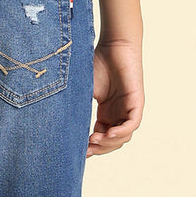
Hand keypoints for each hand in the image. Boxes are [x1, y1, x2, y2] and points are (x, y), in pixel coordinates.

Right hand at [87, 40, 143, 156]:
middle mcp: (118, 113)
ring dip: (109, 143)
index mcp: (106, 113)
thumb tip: (59, 126)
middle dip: (100, 148)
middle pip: (112, 142)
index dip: (91, 147)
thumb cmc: (97, 62)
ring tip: (95, 141)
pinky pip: (132, 124)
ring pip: (123, 137)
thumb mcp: (83, 90)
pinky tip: (108, 134)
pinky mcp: (137, 102)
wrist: (113, 44)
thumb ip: (76, 107)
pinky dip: (121, 132)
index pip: (101, 137)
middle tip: (87, 149)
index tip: (79, 151)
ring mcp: (129, 109)